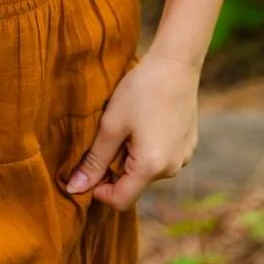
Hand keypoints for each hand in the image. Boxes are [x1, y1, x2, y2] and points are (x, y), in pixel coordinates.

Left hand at [62, 50, 199, 210]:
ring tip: (129, 123)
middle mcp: (172, 169)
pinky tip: (145, 120)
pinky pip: (162, 157)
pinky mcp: (188, 145)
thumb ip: (94, 160)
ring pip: (147, 169)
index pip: (121, 200)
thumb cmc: (141, 90)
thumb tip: (75, 189)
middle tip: (109, 135)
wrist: (176, 63)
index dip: (99, 190)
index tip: (87, 168)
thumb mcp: (111, 124)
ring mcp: (183, 157)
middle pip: (134, 183)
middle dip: (115, 167)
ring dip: (132, 156)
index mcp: (152, 167)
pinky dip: (148, 147)